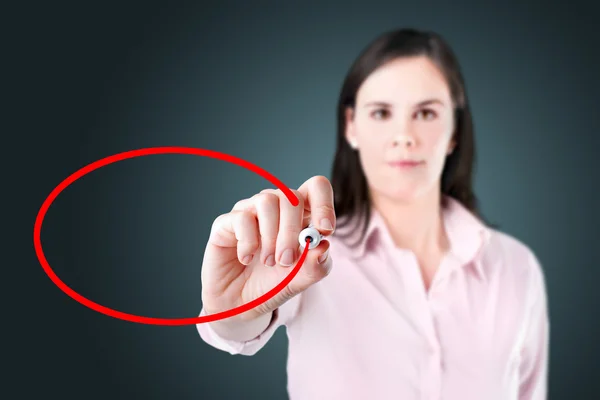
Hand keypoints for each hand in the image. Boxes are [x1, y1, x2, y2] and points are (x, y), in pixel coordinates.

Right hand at [201, 175, 334, 321]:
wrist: (241, 306)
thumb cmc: (273, 286)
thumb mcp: (301, 279)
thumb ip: (317, 264)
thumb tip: (323, 244)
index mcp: (299, 215)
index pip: (315, 187)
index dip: (323, 203)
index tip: (324, 230)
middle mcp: (275, 208)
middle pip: (291, 196)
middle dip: (292, 230)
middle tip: (286, 260)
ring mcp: (250, 212)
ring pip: (267, 201)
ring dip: (271, 236)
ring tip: (268, 261)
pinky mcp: (226, 222)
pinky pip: (242, 217)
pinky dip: (248, 242)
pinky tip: (247, 258)